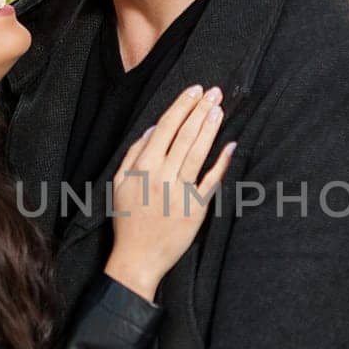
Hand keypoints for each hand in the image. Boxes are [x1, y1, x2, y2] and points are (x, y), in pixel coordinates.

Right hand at [103, 84, 234, 300]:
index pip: (165, 127)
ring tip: (219, 109)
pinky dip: (221, 162)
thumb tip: (153, 129)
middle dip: (200, 110)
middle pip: (184, 135)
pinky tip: (229, 145)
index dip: (181, 106)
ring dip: (210, 128)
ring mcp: (180, 192)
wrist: (137, 258)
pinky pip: (211, 181)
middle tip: (214, 92)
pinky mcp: (196, 208)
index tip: (194, 90)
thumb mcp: (118, 184)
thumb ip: (133, 154)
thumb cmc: (127, 221)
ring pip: (198, 153)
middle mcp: (162, 176)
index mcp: (142, 167)